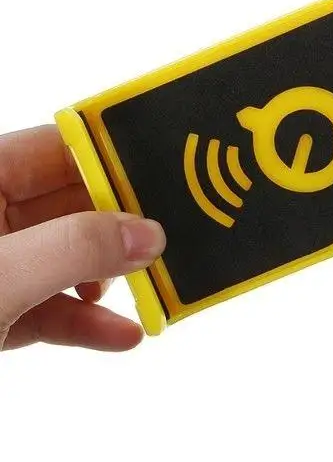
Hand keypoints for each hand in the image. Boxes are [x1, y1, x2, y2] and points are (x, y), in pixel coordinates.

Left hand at [0, 125, 165, 351]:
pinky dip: (87, 321)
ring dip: (111, 279)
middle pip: (73, 206)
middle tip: (166, 240)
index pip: (58, 149)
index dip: (111, 159)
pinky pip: (52, 307)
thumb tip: (146, 235)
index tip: (162, 175)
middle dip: (121, 228)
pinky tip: (123, 333)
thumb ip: (74, 249)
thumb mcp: (1, 277)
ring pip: (67, 260)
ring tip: (150, 290)